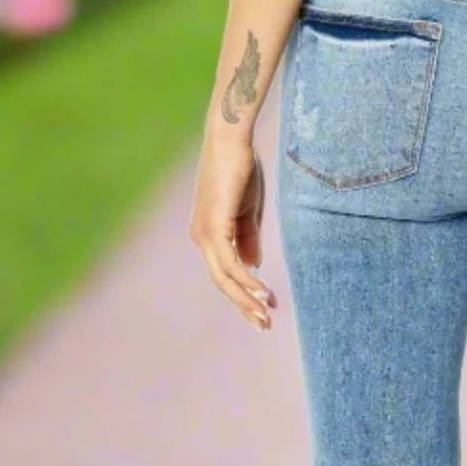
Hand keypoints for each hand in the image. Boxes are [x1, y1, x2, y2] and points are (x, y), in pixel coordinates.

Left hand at [189, 135, 275, 330]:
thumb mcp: (248, 211)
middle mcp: (201, 237)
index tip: (265, 309)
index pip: (223, 273)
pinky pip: (228, 262)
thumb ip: (248, 239)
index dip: (244, 293)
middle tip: (264, 325)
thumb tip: (252, 266)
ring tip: (266, 314)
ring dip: (246, 298)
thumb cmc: (240, 170)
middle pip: (220, 282)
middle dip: (243, 305)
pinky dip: (245, 279)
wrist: (232, 141)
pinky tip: (261, 290)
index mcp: (208, 234)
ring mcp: (204, 233)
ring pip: (223, 277)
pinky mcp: (214, 226)